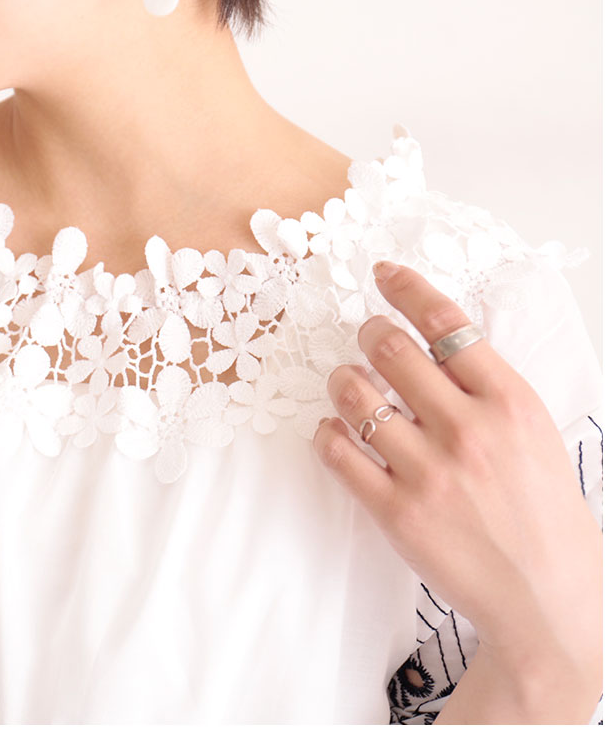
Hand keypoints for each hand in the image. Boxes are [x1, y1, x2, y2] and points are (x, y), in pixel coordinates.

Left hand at [312, 260, 601, 672]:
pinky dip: (327, 433)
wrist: (545, 598)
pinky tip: (334, 430)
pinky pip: (338, 454)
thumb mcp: (536, 433)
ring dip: (341, 379)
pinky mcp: (397, 513)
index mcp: (510, 402)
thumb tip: (438, 342)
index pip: (447, 323)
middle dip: (368, 332)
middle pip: (390, 349)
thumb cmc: (544, 513)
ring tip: (346, 382)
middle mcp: (467, 430)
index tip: (384, 274)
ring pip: (355, 395)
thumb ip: (488, 387)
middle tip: (366, 336)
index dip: (407, 288)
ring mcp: (428, 472)